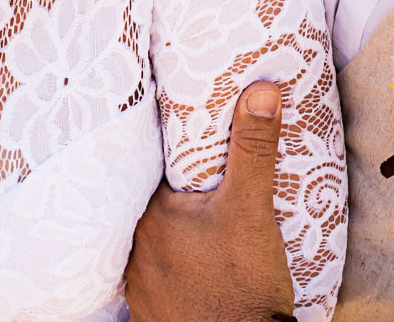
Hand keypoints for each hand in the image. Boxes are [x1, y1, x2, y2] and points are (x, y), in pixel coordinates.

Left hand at [125, 81, 295, 321]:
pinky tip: (198, 249)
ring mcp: (141, 279)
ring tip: (202, 202)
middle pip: (152, 197)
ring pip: (154, 232)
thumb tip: (260, 92)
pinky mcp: (154, 304)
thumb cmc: (239, 287)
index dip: (167, 146)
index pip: (147, 164)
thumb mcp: (252, 211)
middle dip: (175, 182)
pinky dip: (176, 252)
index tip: (184, 124)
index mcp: (148, 215)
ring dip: (175, 219)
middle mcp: (133, 246)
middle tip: (201, 161)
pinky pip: (160, 264)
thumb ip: (253, 151)